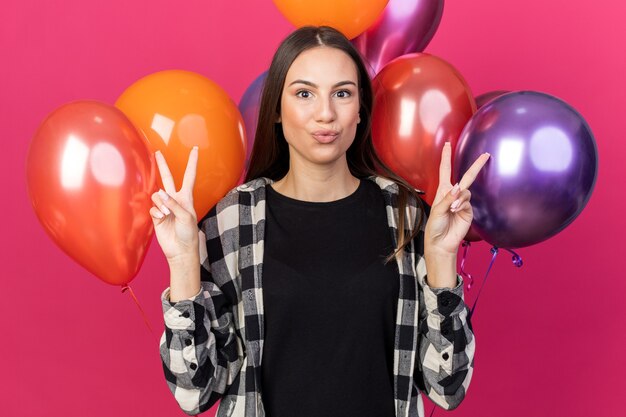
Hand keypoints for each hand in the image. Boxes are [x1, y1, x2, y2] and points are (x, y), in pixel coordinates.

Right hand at [149, 146, 199, 263]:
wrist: (180, 249)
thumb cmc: (188, 233)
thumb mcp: (186, 217)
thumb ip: (173, 204)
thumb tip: (161, 194)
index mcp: (186, 197)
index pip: (189, 176)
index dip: (192, 162)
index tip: (196, 149)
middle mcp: (175, 199)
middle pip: (167, 178)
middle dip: (162, 166)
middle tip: (157, 152)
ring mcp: (164, 207)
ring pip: (157, 195)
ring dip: (160, 203)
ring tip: (166, 214)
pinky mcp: (156, 215)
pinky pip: (152, 207)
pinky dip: (156, 212)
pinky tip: (162, 219)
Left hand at [424, 142, 489, 256]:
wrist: (441, 242)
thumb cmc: (435, 226)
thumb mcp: (437, 210)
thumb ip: (447, 198)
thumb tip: (458, 187)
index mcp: (442, 191)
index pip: (445, 170)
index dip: (446, 157)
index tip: (447, 144)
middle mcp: (453, 194)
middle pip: (465, 176)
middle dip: (476, 166)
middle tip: (485, 155)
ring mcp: (462, 202)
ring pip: (466, 191)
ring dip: (459, 198)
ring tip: (452, 209)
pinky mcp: (468, 211)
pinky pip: (467, 202)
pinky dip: (462, 204)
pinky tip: (456, 211)